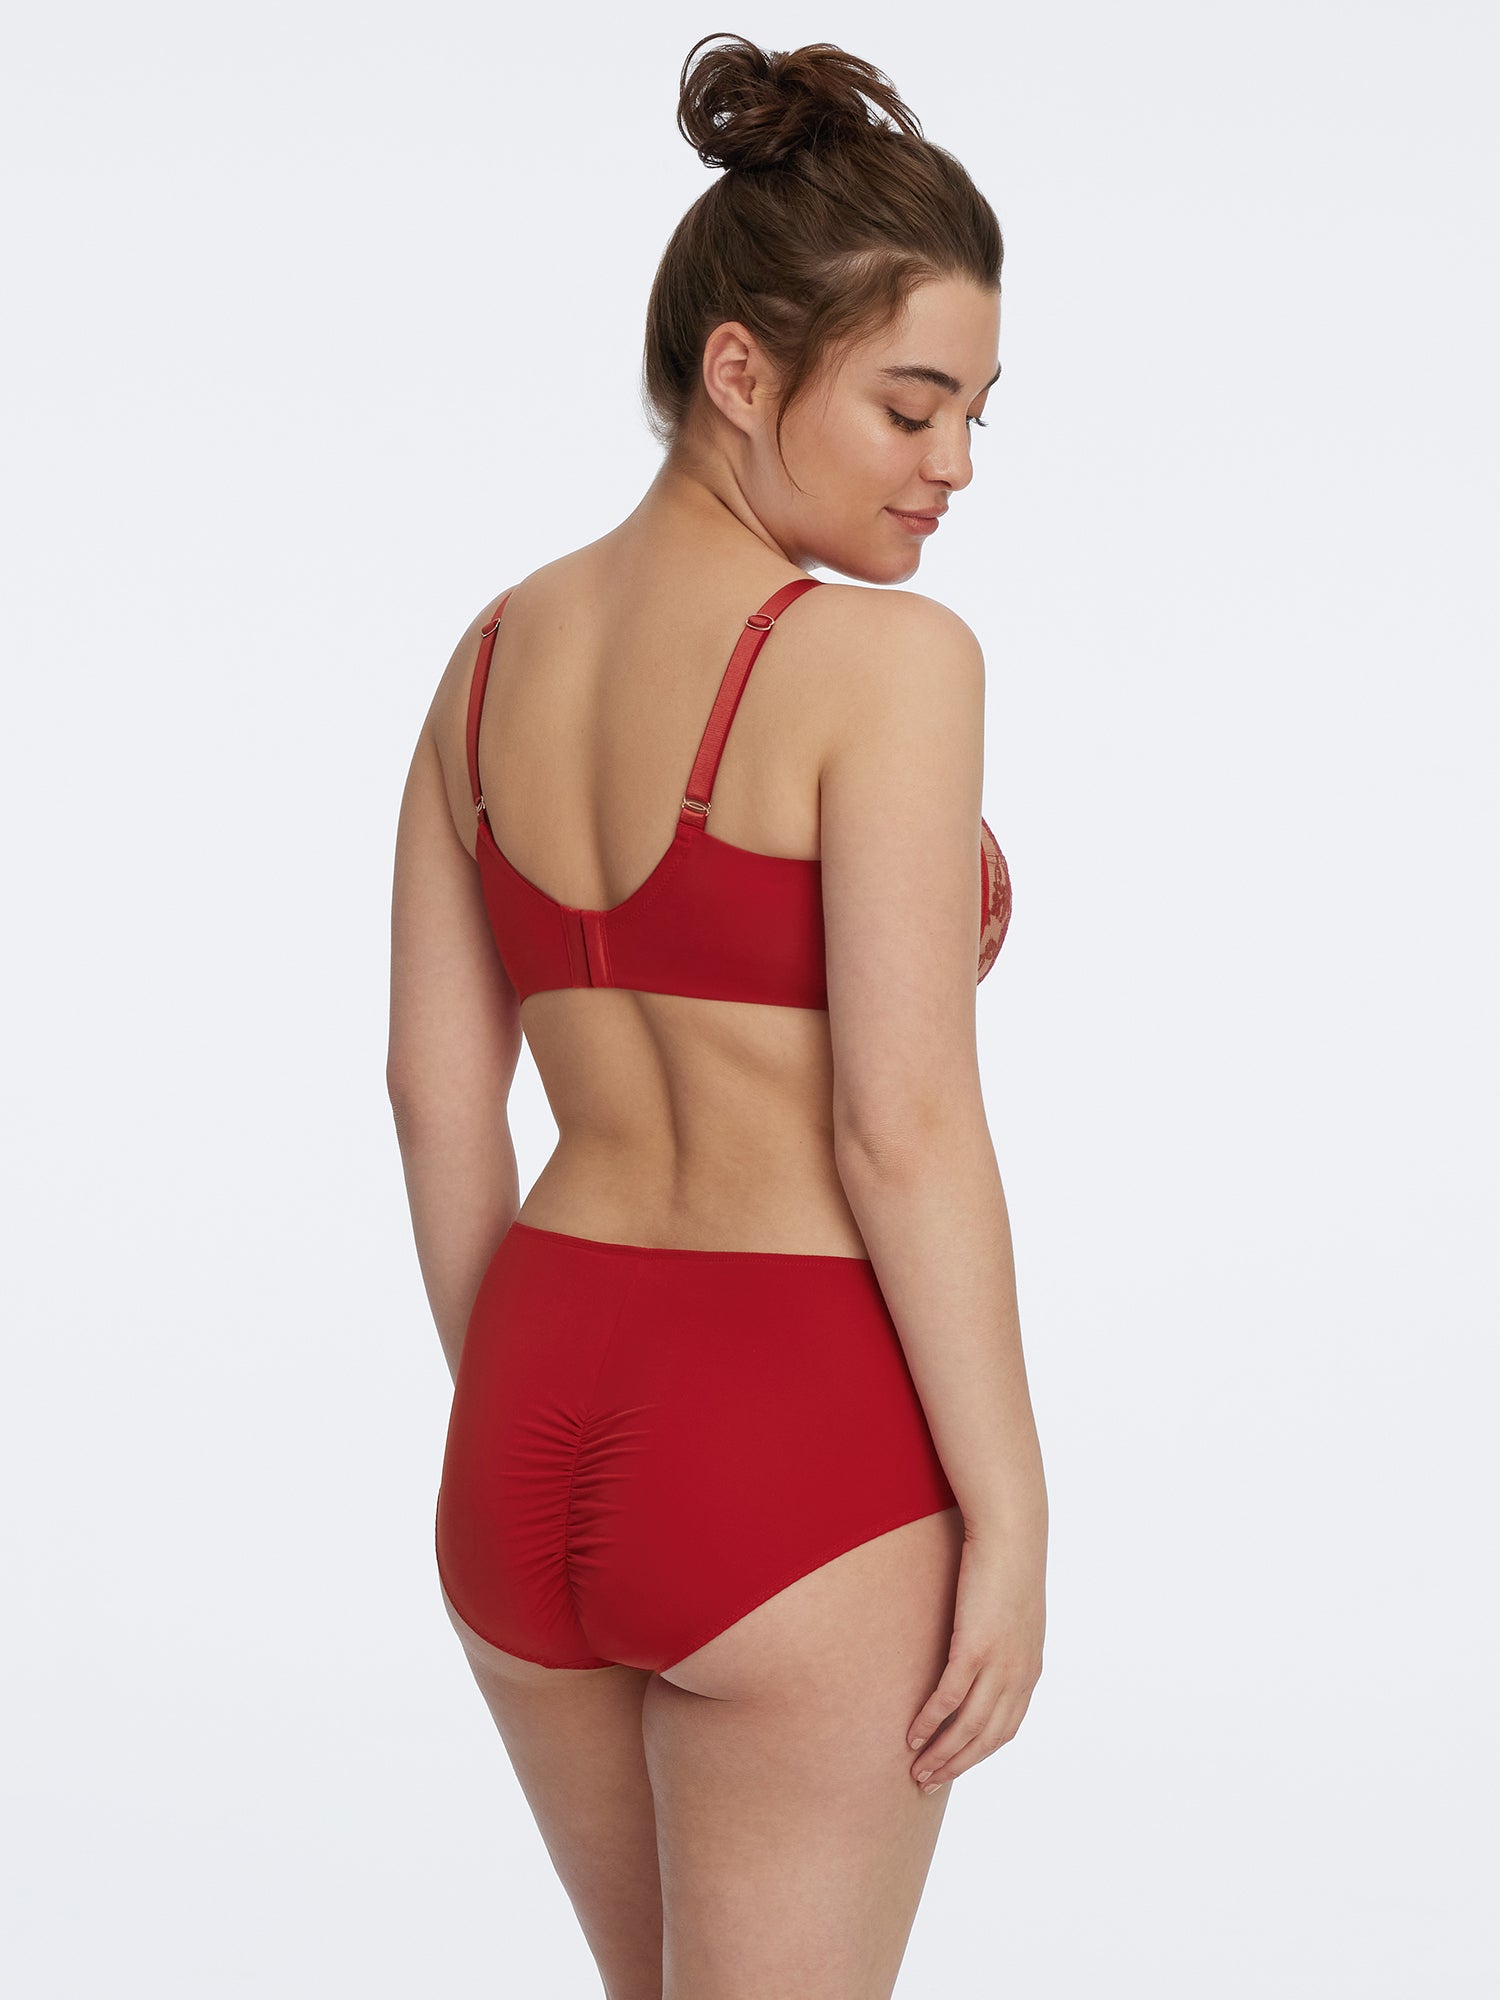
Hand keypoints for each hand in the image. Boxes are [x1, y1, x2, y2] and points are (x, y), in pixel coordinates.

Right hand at [906, 1530, 1044, 1791]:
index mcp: (1029, 1670)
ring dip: (942, 1754)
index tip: (952, 1767)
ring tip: (916, 1771)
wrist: (1012, 1536)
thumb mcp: (1011, 1613)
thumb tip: (978, 1650)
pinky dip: (931, 1722)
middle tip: (927, 1783)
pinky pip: (950, 1698)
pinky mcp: (975, 1648)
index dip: (977, 1754)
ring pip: (968, 1726)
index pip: (1004, 1729)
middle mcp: (1019, 1676)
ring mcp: (999, 1664)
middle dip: (957, 1765)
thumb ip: (1000, 1641)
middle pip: (987, 1738)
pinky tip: (912, 1735)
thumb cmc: (1007, 1566)